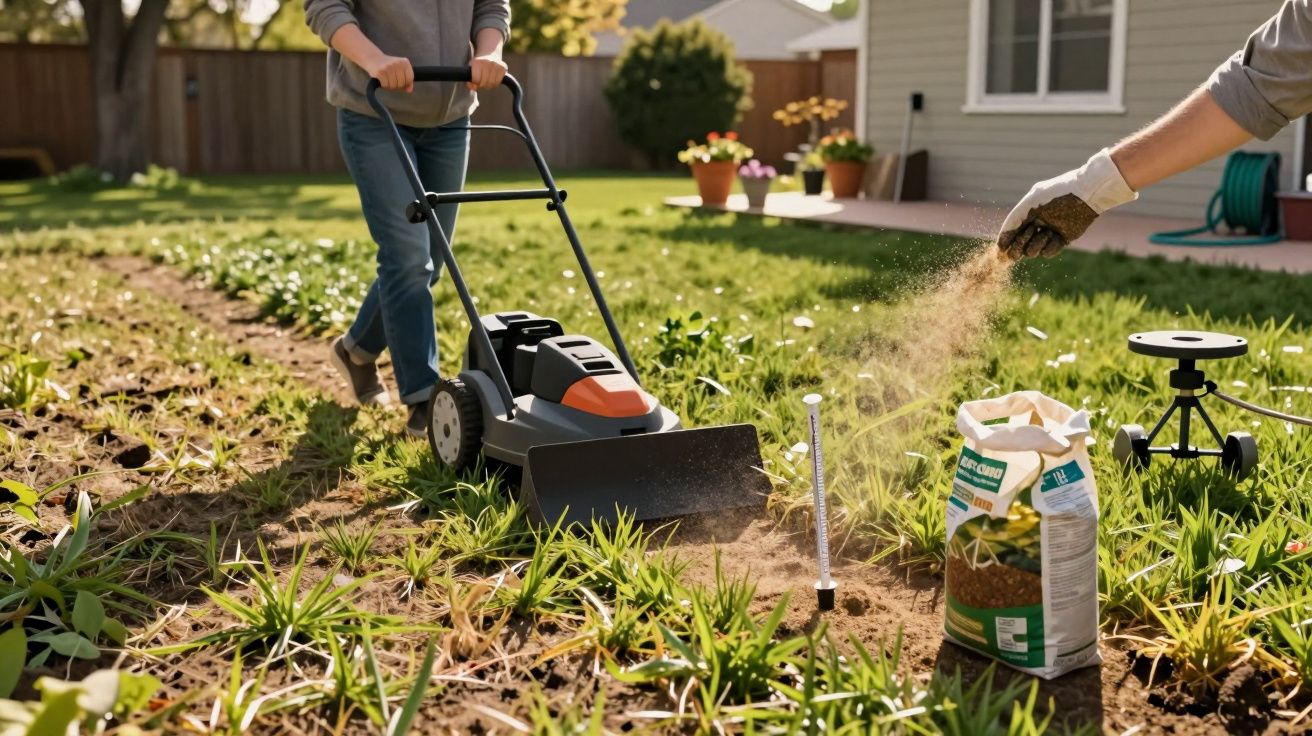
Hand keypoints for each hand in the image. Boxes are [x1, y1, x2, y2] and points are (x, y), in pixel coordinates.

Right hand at [363, 53, 413, 92]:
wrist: (373, 58)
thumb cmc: (389, 68)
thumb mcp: (400, 71)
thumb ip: (407, 81)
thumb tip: (409, 90)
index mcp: (405, 62)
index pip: (410, 78)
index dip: (405, 83)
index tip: (399, 81)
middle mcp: (397, 63)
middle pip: (402, 83)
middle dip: (397, 86)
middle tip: (391, 81)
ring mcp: (389, 66)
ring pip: (394, 85)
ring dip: (390, 86)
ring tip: (386, 80)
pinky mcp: (380, 71)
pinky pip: (386, 85)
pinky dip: (384, 85)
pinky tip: (382, 80)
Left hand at [468, 54, 507, 90]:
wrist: (489, 53)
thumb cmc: (478, 64)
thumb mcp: (471, 69)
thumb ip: (469, 80)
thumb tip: (473, 88)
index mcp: (477, 62)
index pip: (476, 80)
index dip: (475, 82)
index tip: (475, 80)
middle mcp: (487, 62)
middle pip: (484, 83)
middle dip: (482, 85)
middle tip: (481, 81)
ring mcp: (496, 64)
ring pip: (492, 84)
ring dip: (489, 85)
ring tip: (487, 80)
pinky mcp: (503, 67)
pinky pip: (498, 82)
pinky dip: (495, 83)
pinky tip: (493, 79)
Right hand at [996, 149, 1136, 258]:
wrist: (1086, 194)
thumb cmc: (1056, 195)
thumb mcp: (1030, 204)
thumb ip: (1013, 221)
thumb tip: (1000, 244)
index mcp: (1027, 213)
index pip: (1011, 231)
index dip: (1005, 242)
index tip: (1000, 251)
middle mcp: (1037, 223)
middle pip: (1019, 245)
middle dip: (1018, 247)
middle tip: (1015, 253)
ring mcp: (1049, 232)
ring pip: (1033, 250)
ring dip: (1037, 244)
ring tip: (1047, 232)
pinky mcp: (1062, 240)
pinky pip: (1048, 253)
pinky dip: (1050, 247)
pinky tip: (1056, 236)